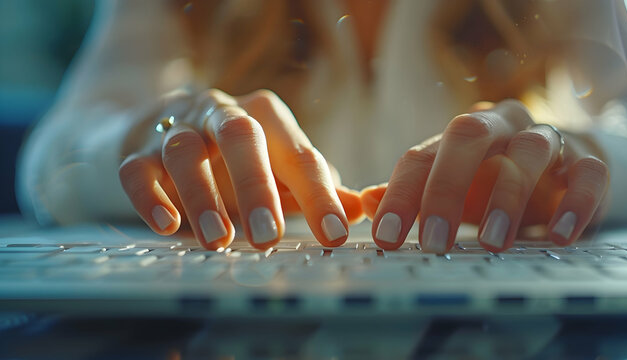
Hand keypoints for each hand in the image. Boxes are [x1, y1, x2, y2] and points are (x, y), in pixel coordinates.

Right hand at [119, 89, 362, 249]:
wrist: (156, 128)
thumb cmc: (232, 157)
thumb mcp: (276, 167)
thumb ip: (314, 187)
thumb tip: (358, 209)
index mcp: (265, 117)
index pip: (299, 155)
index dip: (320, 195)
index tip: (336, 235)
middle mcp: (220, 113)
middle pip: (242, 136)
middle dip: (258, 186)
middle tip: (270, 238)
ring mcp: (175, 128)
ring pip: (186, 151)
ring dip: (204, 196)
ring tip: (219, 241)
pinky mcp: (136, 150)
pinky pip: (137, 169)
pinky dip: (150, 195)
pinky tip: (166, 226)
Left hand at [360, 100, 608, 252]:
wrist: (570, 168)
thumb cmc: (499, 181)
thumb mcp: (455, 190)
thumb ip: (414, 194)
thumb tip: (366, 202)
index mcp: (459, 137)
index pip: (421, 156)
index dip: (401, 195)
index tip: (387, 238)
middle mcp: (501, 127)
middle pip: (468, 135)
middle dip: (446, 187)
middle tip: (434, 241)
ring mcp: (547, 139)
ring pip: (528, 149)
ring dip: (508, 195)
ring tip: (492, 242)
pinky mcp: (590, 160)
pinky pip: (588, 174)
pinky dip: (575, 204)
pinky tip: (560, 236)